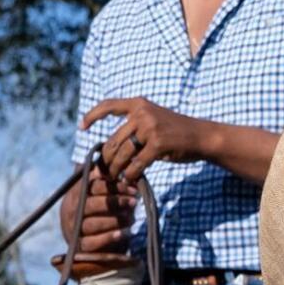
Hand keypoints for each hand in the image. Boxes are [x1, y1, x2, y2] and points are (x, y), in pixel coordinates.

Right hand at [59, 161, 138, 262]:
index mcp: (76, 193)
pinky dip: (109, 238)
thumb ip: (106, 177)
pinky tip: (124, 233)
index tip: (133, 188)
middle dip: (116, 202)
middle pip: (92, 204)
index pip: (92, 186)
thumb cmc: (99, 208)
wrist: (87, 238)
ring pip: (92, 224)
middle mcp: (72, 210)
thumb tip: (119, 160)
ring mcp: (74, 229)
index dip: (114, 186)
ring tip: (132, 218)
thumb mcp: (100, 191)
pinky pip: (93, 243)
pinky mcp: (80, 247)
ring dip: (115, 220)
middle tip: (135, 202)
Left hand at [82, 97, 210, 185]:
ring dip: (116, 170)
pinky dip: (130, 175)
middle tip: (104, 172)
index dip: (92, 116)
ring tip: (117, 178)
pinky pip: (135, 165)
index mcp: (139, 104)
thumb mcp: (154, 120)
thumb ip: (133, 128)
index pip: (108, 105)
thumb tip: (109, 149)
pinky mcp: (158, 144)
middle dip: (106, 160)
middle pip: (113, 140)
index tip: (82, 126)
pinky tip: (131, 179)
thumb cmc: (176, 132)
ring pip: (121, 154)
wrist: (201, 136)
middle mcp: (142, 113)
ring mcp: (150, 128)